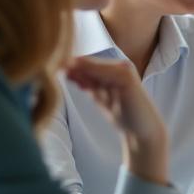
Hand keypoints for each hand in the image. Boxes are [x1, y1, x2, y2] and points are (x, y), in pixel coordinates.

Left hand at [64, 56, 167, 184]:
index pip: (88, 64)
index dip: (70, 66)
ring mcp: (125, 70)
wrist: (142, 130)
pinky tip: (73, 75)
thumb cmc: (123, 115)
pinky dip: (88, 72)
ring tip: (59, 68)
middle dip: (71, 65)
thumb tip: (68, 72)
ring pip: (94, 66)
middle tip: (51, 66)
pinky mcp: (127, 77)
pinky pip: (103, 73)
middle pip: (89, 62)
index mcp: (114, 70)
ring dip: (77, 67)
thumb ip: (88, 85)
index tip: (52, 67)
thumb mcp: (101, 98)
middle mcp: (121, 66)